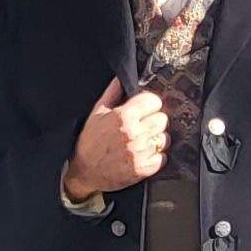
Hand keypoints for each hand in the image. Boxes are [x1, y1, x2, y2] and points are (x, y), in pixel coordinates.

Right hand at [61, 82, 167, 201]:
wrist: (85, 172)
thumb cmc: (90, 142)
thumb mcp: (96, 113)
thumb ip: (112, 93)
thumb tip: (121, 79)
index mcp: (124, 117)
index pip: (154, 101)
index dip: (150, 103)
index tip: (145, 108)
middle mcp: (135, 134)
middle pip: (162, 119)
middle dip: (154, 120)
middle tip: (143, 125)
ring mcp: (141, 152)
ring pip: (164, 138)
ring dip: (156, 138)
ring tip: (142, 141)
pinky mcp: (144, 168)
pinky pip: (163, 157)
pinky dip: (156, 156)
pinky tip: (142, 154)